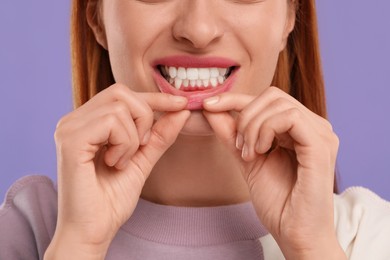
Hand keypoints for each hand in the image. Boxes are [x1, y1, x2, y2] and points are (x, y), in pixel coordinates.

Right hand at [47, 84, 189, 257]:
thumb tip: (182, 110)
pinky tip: (113, 163)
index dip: (155, 97)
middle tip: (140, 147)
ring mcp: (69, 128)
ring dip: (133, 138)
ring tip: (122, 161)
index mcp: (87, 122)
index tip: (182, 104)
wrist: (93, 230)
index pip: (123, 94)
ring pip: (119, 106)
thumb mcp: (142, 160)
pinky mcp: (70, 139)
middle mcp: (74, 120)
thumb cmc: (111, 199)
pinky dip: (124, 143)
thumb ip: (159, 135)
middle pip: (121, 92)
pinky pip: (111, 122)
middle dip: (144, 117)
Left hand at [203, 87, 344, 258]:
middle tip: (240, 147)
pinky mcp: (321, 145)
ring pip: (278, 104)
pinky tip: (261, 152)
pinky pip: (289, 118)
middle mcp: (313, 126)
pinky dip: (266, 130)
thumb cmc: (277, 201)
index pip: (267, 99)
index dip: (235, 98)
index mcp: (299, 128)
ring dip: (253, 127)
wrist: (293, 232)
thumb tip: (211, 109)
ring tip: (250, 154)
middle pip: (272, 96)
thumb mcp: (247, 159)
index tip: (208, 105)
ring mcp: (321, 134)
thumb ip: (232, 134)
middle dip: (245, 117)